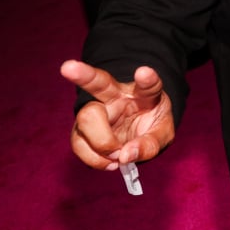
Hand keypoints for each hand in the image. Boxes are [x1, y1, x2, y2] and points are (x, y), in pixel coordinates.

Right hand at [60, 60, 174, 169]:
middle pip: (98, 82)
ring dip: (101, 143)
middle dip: (83, 74)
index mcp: (143, 95)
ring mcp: (96, 112)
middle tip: (67, 67)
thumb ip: (150, 144)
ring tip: (117, 155)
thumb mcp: (162, 136)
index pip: (148, 85)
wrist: (137, 138)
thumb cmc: (151, 128)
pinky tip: (109, 162)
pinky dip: (94, 159)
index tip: (144, 72)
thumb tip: (125, 156)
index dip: (147, 79)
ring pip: (86, 118)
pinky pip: (79, 143)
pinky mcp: (82, 131)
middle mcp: (116, 97)